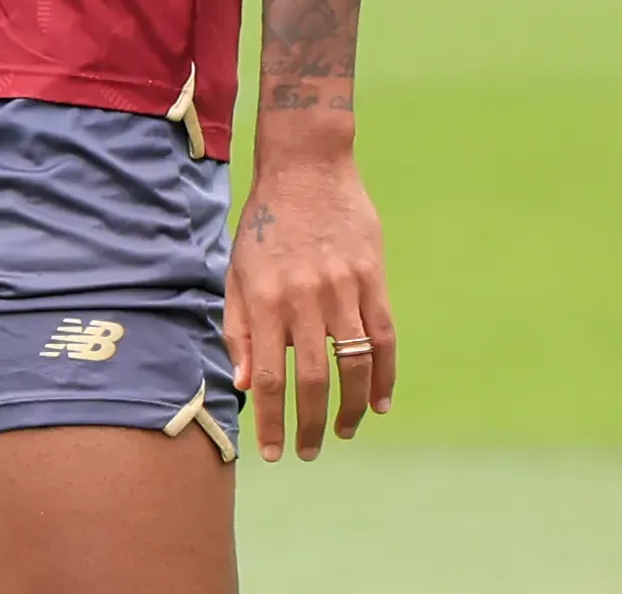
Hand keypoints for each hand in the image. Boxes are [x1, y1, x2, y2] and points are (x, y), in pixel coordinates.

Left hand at [224, 149, 393, 461]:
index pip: (268, 375)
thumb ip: (238, 326)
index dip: (271, 420)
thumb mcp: (237, 270)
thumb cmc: (264, 223)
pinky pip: (384, 338)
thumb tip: (244, 383)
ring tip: (344, 432)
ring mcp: (342, 288)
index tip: (273, 451)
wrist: (306, 167)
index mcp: (265, 298)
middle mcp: (304, 297)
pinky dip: (385, 375)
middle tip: (310, 453)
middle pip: (313, 379)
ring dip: (350, 408)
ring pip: (353, 365)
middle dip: (311, 425)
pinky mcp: (372, 279)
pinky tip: (379, 402)